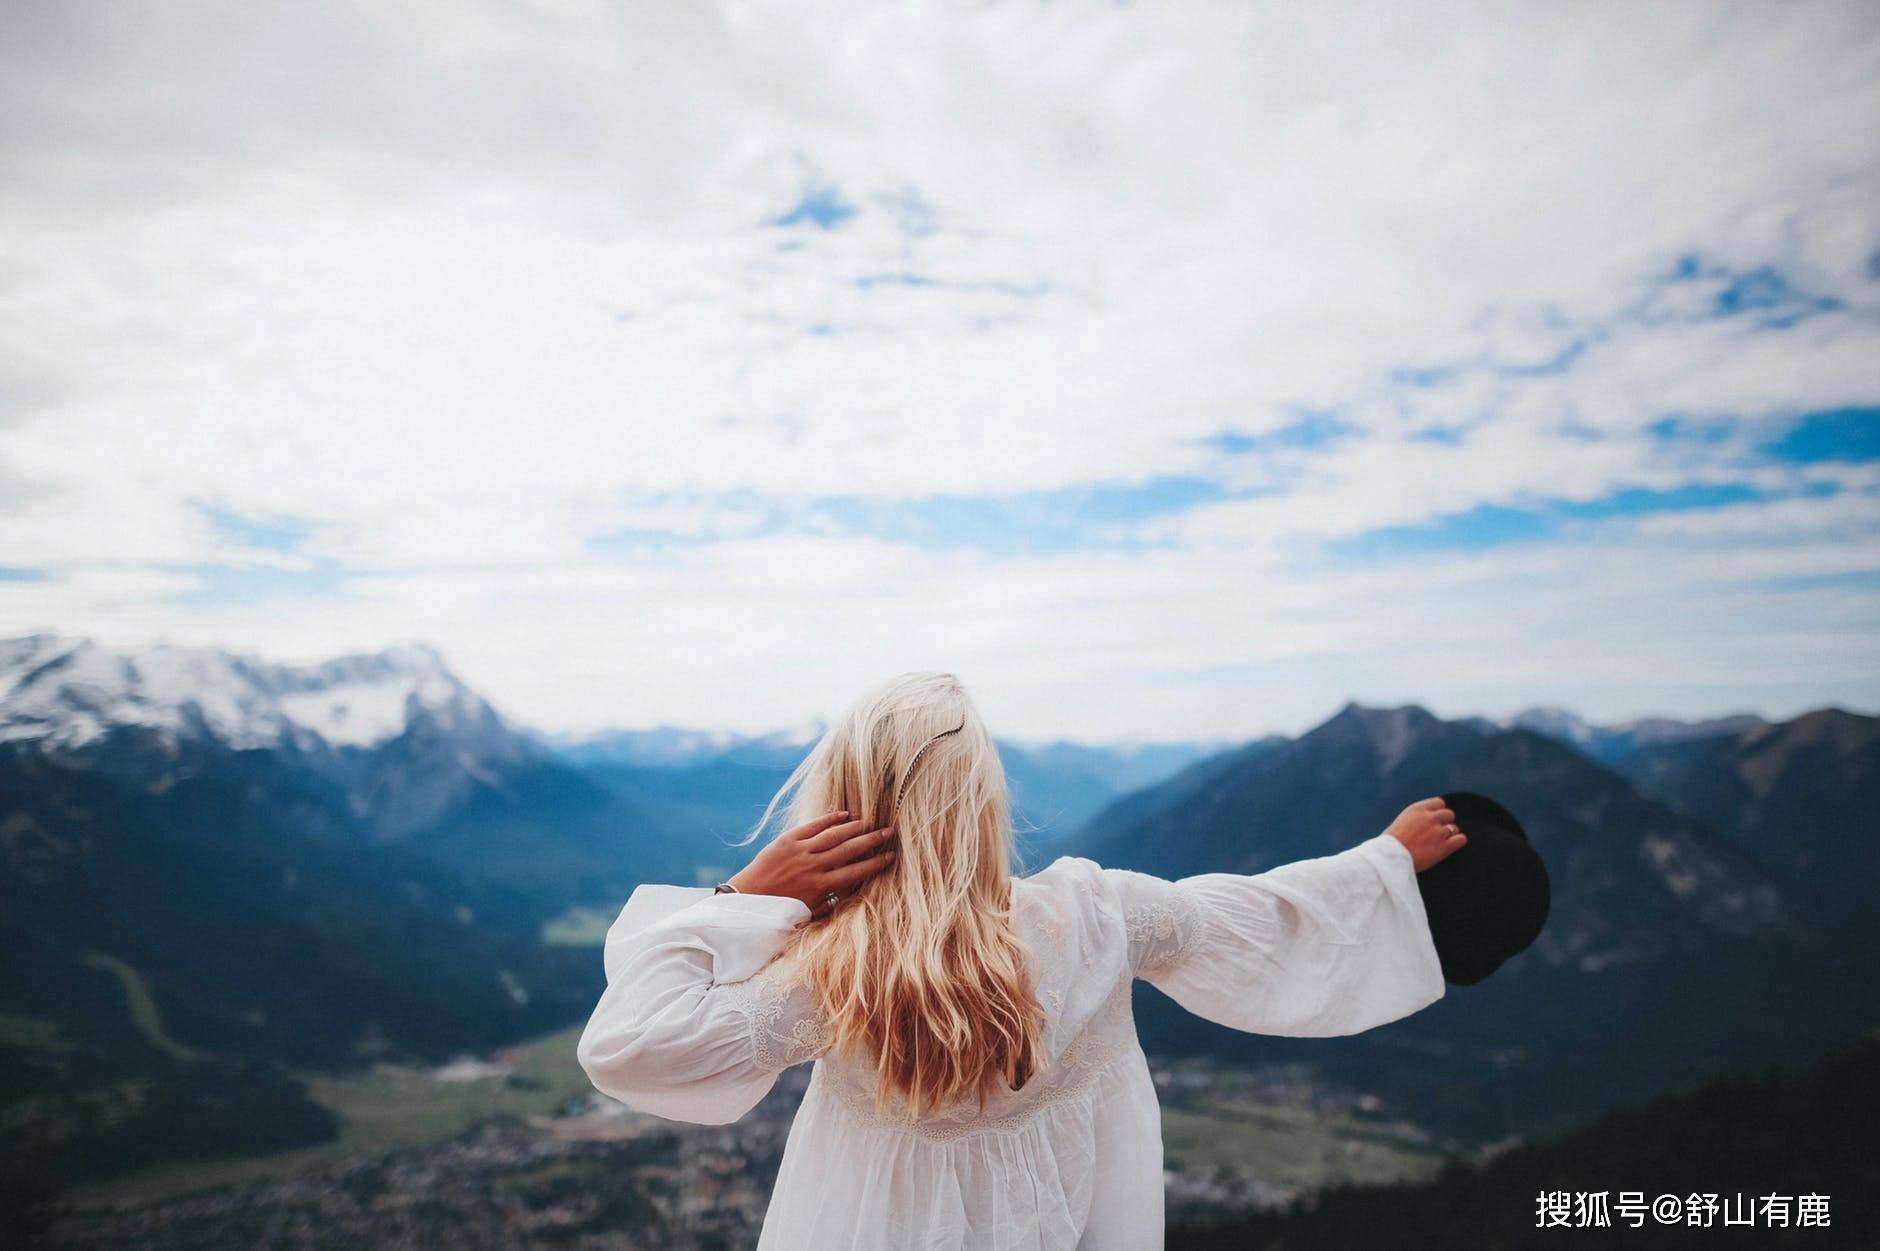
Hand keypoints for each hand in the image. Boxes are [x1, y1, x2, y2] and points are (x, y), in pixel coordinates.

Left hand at [728, 811, 896, 916]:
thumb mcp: (809, 912)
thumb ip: (832, 903)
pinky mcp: (788, 840)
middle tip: (888, 832)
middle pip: (849, 849)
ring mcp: (800, 851)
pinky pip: (813, 827)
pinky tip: (844, 815)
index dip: (876, 863)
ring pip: (834, 835)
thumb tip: (854, 895)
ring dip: (854, 828)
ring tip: (870, 822)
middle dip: (871, 840)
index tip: (891, 856)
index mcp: (820, 887)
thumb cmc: (780, 909)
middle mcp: (814, 867)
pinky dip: (829, 820)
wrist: (748, 898)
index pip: (855, 872)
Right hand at [1385, 796, 1466, 872]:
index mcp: (1417, 809)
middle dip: (1445, 822)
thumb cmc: (1391, 844)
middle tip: (1437, 833)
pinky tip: (1451, 846)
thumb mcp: (1401, 823)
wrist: (1390, 857)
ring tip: (1439, 843)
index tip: (1434, 820)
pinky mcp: (1444, 847)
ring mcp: (1438, 832)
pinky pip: (1461, 839)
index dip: (1438, 812)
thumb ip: (1416, 819)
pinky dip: (1458, 842)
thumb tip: (1426, 823)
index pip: (1439, 803)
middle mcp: (1430, 818)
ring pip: (1454, 828)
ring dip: (1449, 834)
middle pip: (1449, 814)